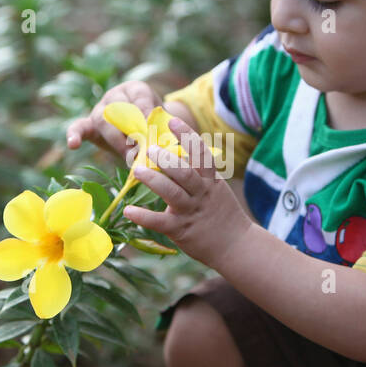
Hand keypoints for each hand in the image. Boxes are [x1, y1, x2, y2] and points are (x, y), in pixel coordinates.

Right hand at [65, 81, 162, 163]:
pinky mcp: (89, 125)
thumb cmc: (155, 124)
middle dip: (131, 130)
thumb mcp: (161, 121)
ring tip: (129, 156)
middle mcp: (115, 96)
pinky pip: (79, 127)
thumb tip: (160, 137)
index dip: (146, 111)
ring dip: (116, 140)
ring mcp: (100, 109)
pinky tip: (73, 144)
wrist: (143, 130)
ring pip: (102, 119)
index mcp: (135, 89)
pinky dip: (75, 135)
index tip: (153, 128)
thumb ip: (160, 125)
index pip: (139, 97)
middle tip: (143, 148)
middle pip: (119, 109)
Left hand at [122, 116, 252, 269]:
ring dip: (154, 180)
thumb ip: (197, 175)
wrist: (236, 245)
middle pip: (185, 172)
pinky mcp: (181, 230)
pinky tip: (129, 211)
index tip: (172, 120)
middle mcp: (202, 193)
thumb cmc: (220, 213)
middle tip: (149, 149)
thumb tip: (172, 154)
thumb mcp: (215, 189)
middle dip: (167, 158)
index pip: (201, 153)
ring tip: (137, 170)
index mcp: (211, 181)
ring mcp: (191, 211)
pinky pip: (160, 222)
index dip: (187, 135)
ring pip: (172, 193)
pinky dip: (144, 217)